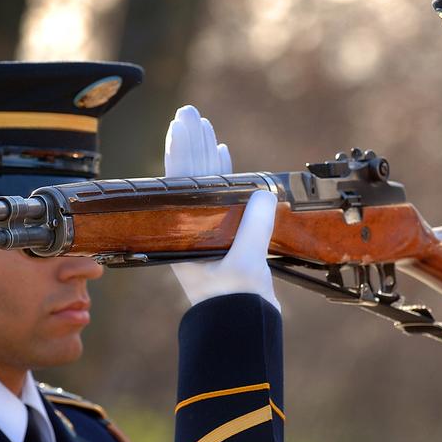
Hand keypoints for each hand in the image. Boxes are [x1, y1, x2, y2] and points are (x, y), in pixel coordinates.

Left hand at [164, 105, 279, 310]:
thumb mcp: (244, 263)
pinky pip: (224, 197)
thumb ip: (252, 228)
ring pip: (205, 184)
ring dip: (207, 155)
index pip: (179, 182)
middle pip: (189, 176)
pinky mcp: (227, 236)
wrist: (241, 327)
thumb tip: (262, 194)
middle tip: (190, 113)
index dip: (181, 150)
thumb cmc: (235, 301)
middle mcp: (191, 228)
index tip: (181, 124)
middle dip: (191, 144)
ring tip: (206, 127)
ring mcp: (208, 230)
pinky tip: (225, 155)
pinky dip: (225, 176)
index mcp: (185, 232)